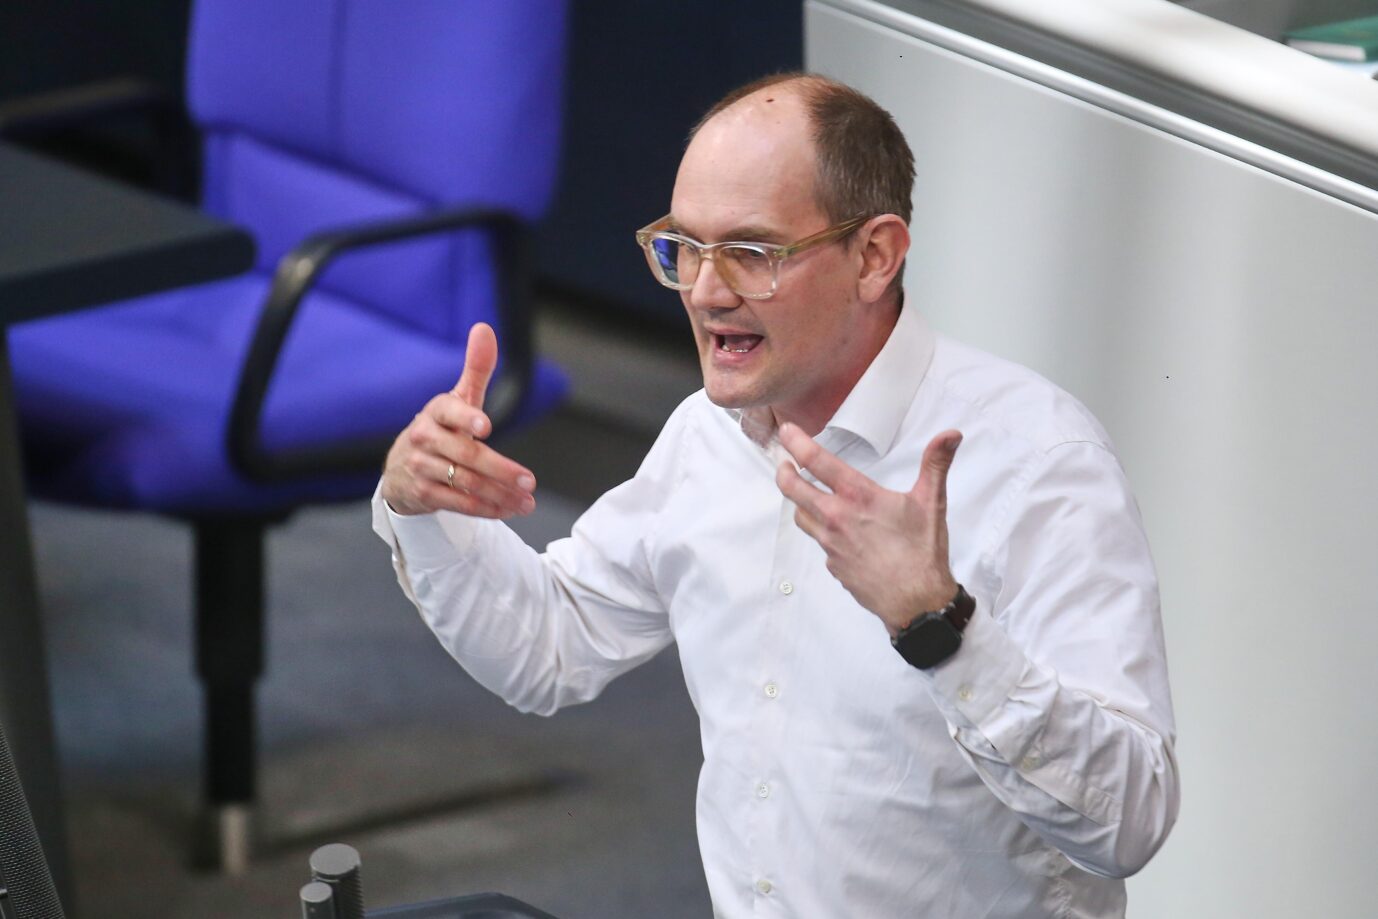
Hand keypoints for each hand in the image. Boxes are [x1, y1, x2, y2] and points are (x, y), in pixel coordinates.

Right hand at [381, 322, 536, 517]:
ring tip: (527, 501)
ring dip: (499, 494)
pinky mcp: (423, 494)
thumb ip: (476, 368)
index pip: (448, 412)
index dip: (466, 418)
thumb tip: (484, 329)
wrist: (402, 468)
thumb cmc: (442, 427)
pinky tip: (508, 509)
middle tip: (529, 480)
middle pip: (465, 455)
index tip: (485, 427)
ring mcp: (421, 468)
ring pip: (464, 483)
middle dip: (499, 469)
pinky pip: (457, 503)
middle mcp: (424, 439)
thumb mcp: (457, 398)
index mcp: (435, 412)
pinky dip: (485, 508)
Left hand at [775, 423, 962, 635]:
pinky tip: (837, 533)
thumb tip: (951, 434)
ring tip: (804, 495)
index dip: (797, 443)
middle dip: (784, 472)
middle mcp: (836, 518)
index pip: (818, 462)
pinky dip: (823, 533)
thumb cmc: (922, 552)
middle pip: (794, 489)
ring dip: (800, 504)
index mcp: (858, 497)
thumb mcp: (932, 502)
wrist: (915, 602)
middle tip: (783, 463)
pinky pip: (820, 543)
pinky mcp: (833, 565)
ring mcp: (831, 544)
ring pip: (801, 517)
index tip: (786, 431)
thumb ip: (936, 464)